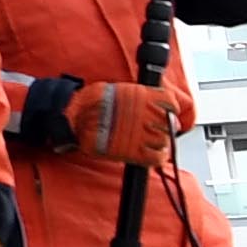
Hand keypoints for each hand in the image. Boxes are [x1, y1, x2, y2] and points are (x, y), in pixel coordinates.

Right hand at [53, 81, 191, 163]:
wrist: (75, 118)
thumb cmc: (90, 102)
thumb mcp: (115, 89)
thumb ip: (133, 96)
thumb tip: (145, 100)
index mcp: (140, 97)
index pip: (169, 102)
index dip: (172, 108)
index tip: (170, 111)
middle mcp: (143, 115)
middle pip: (168, 123)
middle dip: (168, 126)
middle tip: (164, 129)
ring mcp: (139, 134)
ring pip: (164, 140)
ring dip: (163, 142)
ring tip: (157, 142)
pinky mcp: (133, 151)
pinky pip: (156, 157)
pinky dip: (160, 157)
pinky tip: (158, 155)